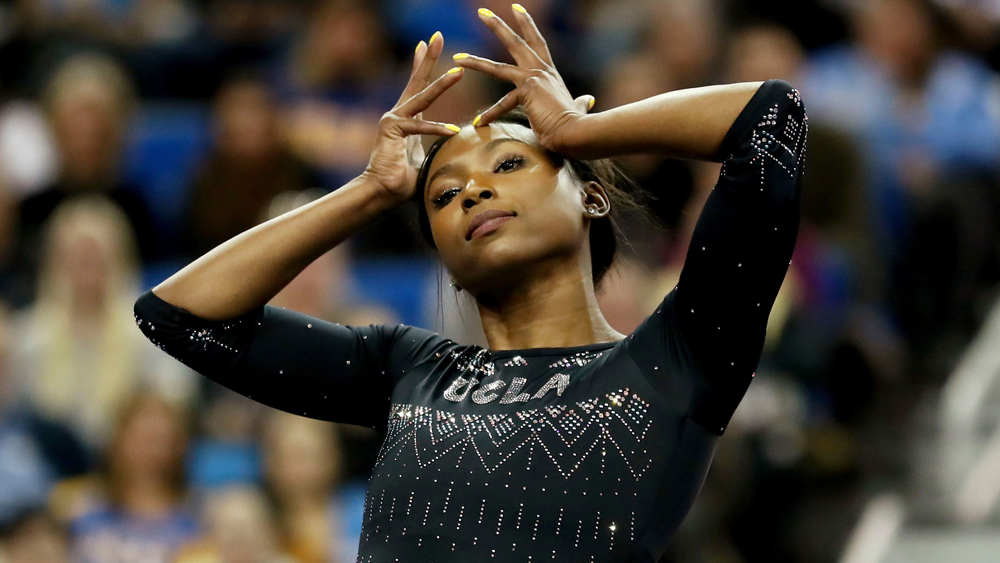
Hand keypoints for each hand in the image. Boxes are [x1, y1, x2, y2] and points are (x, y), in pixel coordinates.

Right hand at [363, 33, 463, 203]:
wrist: (382, 193)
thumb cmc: (405, 181)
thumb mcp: (429, 160)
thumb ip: (441, 151)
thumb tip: (463, 154)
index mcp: (407, 120)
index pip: (418, 88)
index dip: (422, 66)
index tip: (425, 44)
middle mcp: (398, 115)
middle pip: (417, 81)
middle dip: (428, 58)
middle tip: (437, 36)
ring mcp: (393, 119)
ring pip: (422, 98)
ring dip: (442, 84)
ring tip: (459, 71)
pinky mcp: (391, 129)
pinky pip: (419, 127)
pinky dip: (437, 129)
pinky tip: (453, 130)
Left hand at [452, 5, 594, 153]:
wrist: (576, 131)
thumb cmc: (575, 123)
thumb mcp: (577, 107)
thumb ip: (580, 102)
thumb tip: (588, 100)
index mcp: (550, 72)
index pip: (537, 42)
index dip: (527, 25)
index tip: (517, 9)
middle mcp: (541, 71)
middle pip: (517, 42)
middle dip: (498, 26)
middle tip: (481, 12)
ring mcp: (533, 79)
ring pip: (498, 68)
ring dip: (475, 61)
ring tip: (458, 57)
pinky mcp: (527, 92)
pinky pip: (502, 104)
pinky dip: (490, 115)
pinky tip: (479, 123)